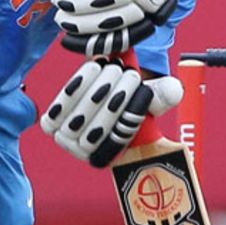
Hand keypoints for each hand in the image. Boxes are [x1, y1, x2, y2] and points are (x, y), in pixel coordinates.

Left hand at [41, 59, 183, 167]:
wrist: (105, 88)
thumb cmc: (131, 99)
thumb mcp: (151, 98)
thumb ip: (163, 96)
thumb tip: (173, 90)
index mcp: (112, 157)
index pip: (114, 146)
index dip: (125, 118)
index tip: (137, 87)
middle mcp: (87, 154)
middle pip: (94, 133)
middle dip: (113, 98)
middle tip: (127, 73)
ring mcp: (66, 140)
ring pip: (78, 118)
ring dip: (97, 88)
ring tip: (112, 67)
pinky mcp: (52, 122)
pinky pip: (60, 108)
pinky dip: (76, 87)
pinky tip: (92, 68)